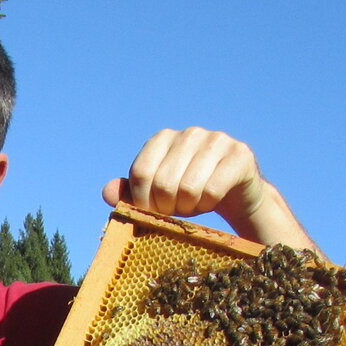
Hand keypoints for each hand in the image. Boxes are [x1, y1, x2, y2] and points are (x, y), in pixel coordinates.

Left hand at [104, 127, 318, 252]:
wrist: (236, 195)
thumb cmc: (189, 195)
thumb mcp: (156, 196)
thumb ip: (130, 193)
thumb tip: (106, 193)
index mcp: (163, 138)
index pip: (141, 173)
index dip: (143, 201)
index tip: (153, 212)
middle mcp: (189, 133)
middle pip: (163, 183)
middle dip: (168, 208)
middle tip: (178, 210)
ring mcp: (217, 140)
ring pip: (189, 188)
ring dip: (190, 207)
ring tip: (195, 204)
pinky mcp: (240, 154)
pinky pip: (213, 190)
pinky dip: (210, 204)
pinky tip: (213, 199)